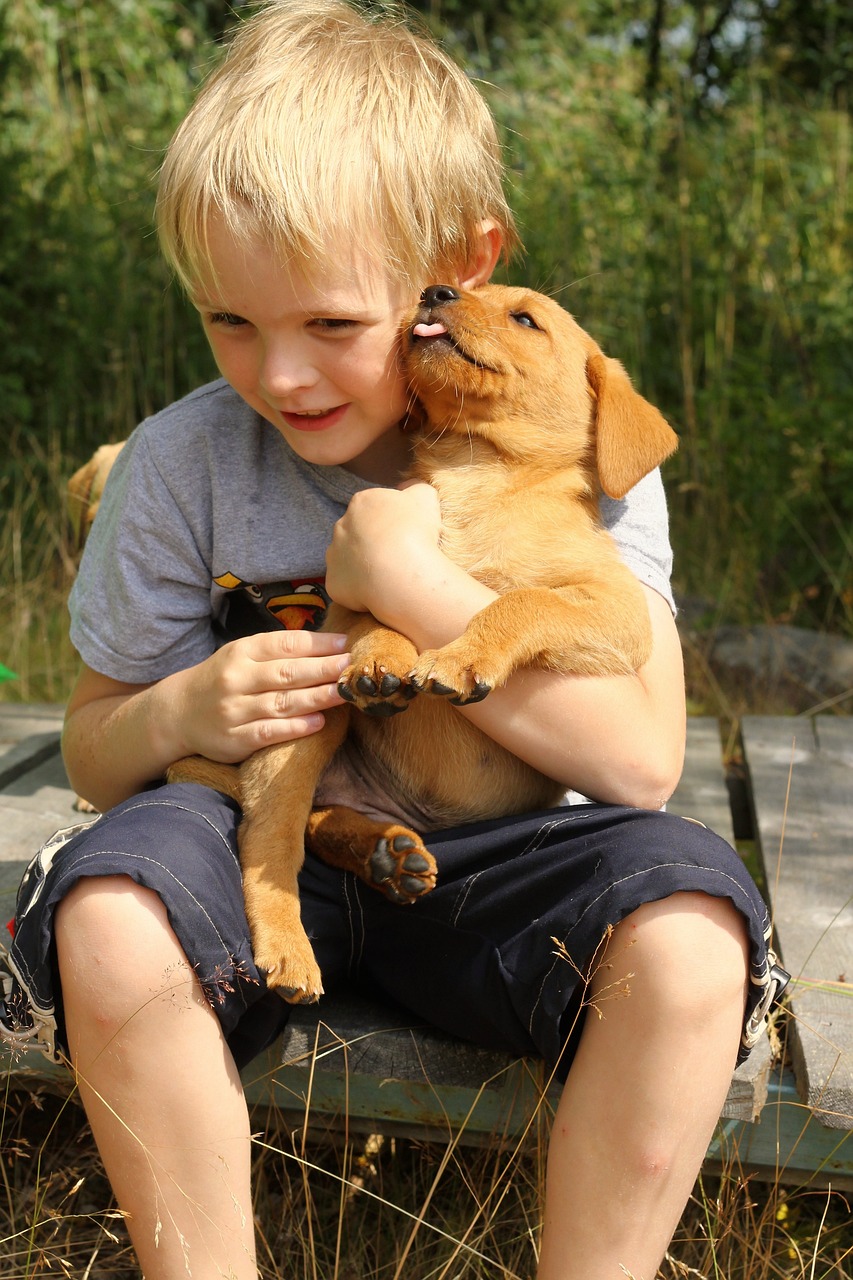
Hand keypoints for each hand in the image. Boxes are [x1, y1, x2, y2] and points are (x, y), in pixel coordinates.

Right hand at [170, 629, 350, 762]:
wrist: (179, 712)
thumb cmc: (223, 679)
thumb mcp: (242, 656)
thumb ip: (278, 651)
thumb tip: (329, 645)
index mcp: (241, 652)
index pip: (285, 644)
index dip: (318, 644)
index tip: (346, 644)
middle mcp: (236, 678)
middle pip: (288, 673)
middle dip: (324, 670)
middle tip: (353, 668)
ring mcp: (234, 710)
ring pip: (282, 703)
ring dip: (317, 698)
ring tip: (345, 693)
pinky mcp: (235, 739)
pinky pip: (269, 732)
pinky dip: (295, 728)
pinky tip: (319, 722)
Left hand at [325, 482, 443, 616]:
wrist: (400, 573)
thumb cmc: (414, 531)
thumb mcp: (425, 497)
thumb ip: (416, 486)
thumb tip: (408, 486)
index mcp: (361, 503)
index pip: (372, 509)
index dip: (388, 522)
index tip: (404, 534)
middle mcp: (340, 526)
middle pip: (356, 533)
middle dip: (372, 542)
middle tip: (396, 556)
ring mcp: (333, 555)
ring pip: (347, 559)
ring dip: (362, 565)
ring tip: (387, 576)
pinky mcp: (333, 582)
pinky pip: (345, 586)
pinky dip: (358, 589)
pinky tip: (378, 592)